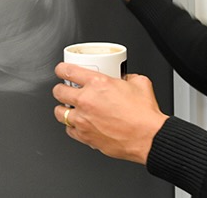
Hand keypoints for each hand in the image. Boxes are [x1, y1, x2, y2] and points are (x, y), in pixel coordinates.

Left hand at [52, 62, 168, 164]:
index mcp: (98, 83)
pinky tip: (79, 124)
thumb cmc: (144, 114)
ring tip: (69, 108)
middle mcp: (86, 100)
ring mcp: (83, 120)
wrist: (148, 137)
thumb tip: (125, 79)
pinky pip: (69, 131)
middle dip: (60, 89)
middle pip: (58, 91)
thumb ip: (128, 77)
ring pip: (59, 113)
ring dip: (63, 109)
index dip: (61, 69)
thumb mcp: (140, 83)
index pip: (68, 71)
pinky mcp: (85, 137)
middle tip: (65, 90)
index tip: (61, 71)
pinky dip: (72, 127)